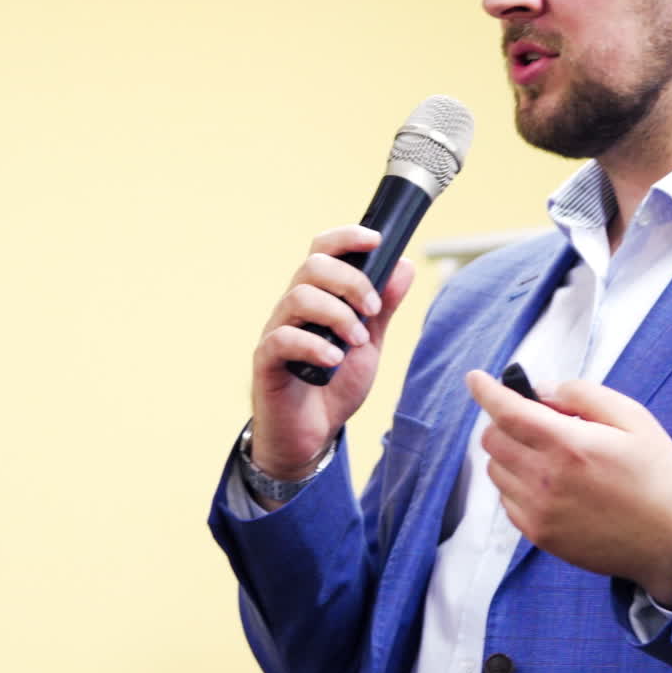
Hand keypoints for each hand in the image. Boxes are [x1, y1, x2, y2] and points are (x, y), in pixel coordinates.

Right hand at [250, 226, 414, 486]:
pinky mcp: (266, 361)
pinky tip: (334, 359)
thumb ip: (384, 306)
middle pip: (313, 266)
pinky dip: (315, 345)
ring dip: (338, 314)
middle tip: (372, 310)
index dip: (347, 237)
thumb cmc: (335, 384)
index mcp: (319, 296)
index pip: (323, 250)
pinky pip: (283, 339)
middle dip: (351, 282)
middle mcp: (293, 307)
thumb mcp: (370, 342)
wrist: (312, 435)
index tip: (377, 241)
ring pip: (299, 297)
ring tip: (357, 341)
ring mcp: (277, 331)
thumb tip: (404, 266)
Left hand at [465, 371, 671, 604]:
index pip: (508, 412)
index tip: (476, 378)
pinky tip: (552, 484)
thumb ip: (583, 395)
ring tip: (552, 456)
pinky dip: (518, 484)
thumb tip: (541, 392)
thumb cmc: (657, 475)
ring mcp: (539, 512)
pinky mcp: (539, 535)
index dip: (486, 391)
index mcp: (570, 446)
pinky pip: (507, 500)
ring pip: (496, 469)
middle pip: (493, 439)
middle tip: (541, 422)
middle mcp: (546, 480)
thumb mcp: (633, 418)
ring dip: (512, 453)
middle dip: (507, 422)